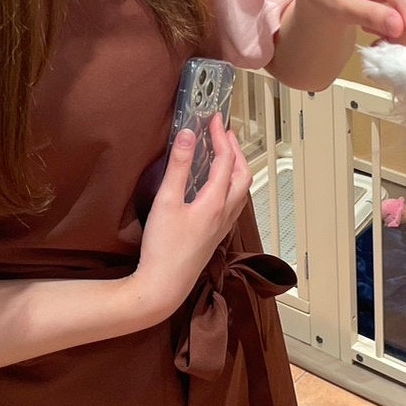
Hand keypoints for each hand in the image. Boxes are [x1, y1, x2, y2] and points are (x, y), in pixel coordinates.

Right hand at [136, 116, 251, 315]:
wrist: (164, 287)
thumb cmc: (163, 247)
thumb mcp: (166, 202)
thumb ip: (177, 166)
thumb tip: (188, 135)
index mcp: (216, 202)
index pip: (226, 160)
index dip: (221, 137)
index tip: (214, 119)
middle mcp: (226, 213)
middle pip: (243, 174)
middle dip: (236, 150)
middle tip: (223, 133)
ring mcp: (223, 226)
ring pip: (242, 190)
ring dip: (237, 167)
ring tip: (225, 154)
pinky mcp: (216, 236)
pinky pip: (235, 203)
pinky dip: (232, 185)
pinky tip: (218, 187)